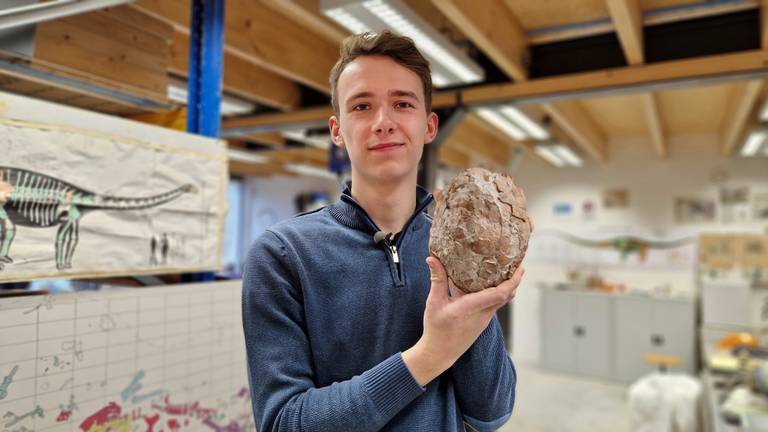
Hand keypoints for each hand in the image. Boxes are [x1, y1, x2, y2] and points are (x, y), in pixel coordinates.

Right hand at [402, 257, 523, 385]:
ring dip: (508, 287)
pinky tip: (491, 286)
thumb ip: (437, 280)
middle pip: (506, 296)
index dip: (513, 280)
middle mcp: (482, 314)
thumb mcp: (434, 302)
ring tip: (506, 272)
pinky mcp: (482, 323)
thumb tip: (432, 258)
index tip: (520, 268)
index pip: (499, 293)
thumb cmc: (436, 329)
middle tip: (517, 264)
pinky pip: (495, 305)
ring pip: (502, 301)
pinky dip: (498, 294)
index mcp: (471, 308)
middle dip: (515, 280)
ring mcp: (484, 320)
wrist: (439, 353)